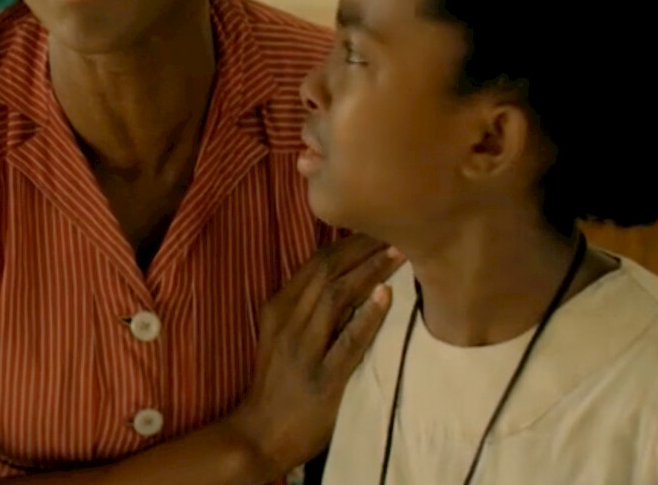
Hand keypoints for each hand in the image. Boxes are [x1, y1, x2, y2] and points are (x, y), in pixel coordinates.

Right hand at [228, 234, 401, 478]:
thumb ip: (305, 307)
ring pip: (338, 299)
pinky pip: (349, 342)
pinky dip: (368, 317)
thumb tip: (342, 276)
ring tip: (398, 253)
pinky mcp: (323, 379)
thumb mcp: (281, 335)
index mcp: (278, 308)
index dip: (348, 243)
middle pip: (328, 273)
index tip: (377, 226)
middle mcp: (288, 322)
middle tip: (397, 228)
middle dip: (363, 248)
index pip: (316, 264)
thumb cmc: (276, 382)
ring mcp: (305, 350)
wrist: (260, 432)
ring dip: (370, 272)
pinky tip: (386, 298)